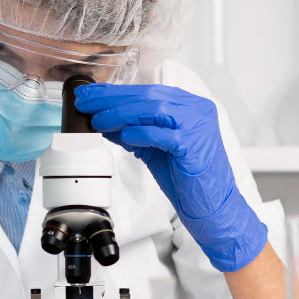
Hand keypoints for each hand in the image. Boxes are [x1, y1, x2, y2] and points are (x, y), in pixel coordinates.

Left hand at [75, 84, 266, 271]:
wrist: (212, 207)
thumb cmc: (186, 179)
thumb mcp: (154, 149)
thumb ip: (133, 132)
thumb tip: (102, 120)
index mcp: (190, 106)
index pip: (149, 91)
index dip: (116, 92)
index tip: (90, 94)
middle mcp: (197, 110)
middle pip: (149, 96)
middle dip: (113, 99)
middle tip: (85, 103)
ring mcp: (198, 127)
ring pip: (154, 109)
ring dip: (121, 114)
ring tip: (98, 121)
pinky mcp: (194, 146)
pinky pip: (163, 134)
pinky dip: (140, 133)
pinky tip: (124, 136)